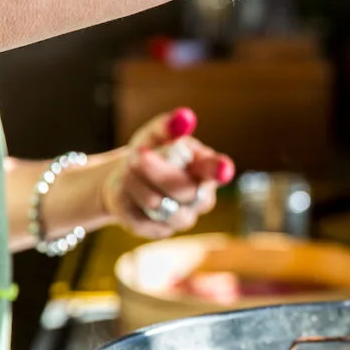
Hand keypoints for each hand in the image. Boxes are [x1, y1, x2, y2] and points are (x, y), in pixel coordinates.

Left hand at [102, 107, 235, 238]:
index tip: (223, 169)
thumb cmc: (150, 153)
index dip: (219, 170)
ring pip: (159, 205)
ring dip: (137, 184)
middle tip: (138, 155)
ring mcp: (182, 218)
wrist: (126, 178)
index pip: (216, 170)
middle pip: (184, 189)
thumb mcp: (155, 136)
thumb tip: (184, 117)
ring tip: (126, 169)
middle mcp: (200, 197)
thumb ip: (168, 127)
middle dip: (158, 171)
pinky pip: (140, 218)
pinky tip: (125, 190)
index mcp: (205, 169)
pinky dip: (127, 200)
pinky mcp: (159, 231)